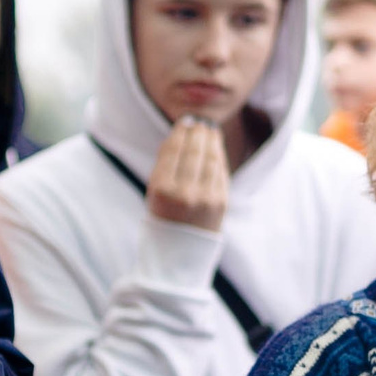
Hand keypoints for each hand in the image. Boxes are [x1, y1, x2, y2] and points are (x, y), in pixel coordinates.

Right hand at [148, 117, 229, 233]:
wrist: (179, 254)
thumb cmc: (163, 217)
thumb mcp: (154, 191)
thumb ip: (166, 163)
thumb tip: (182, 131)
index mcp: (161, 189)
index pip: (174, 151)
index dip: (181, 132)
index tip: (186, 121)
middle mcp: (184, 193)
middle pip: (194, 152)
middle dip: (198, 133)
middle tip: (200, 123)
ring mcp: (205, 198)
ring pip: (211, 159)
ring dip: (211, 141)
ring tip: (210, 130)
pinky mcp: (221, 203)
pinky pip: (221, 172)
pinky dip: (219, 157)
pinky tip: (216, 148)